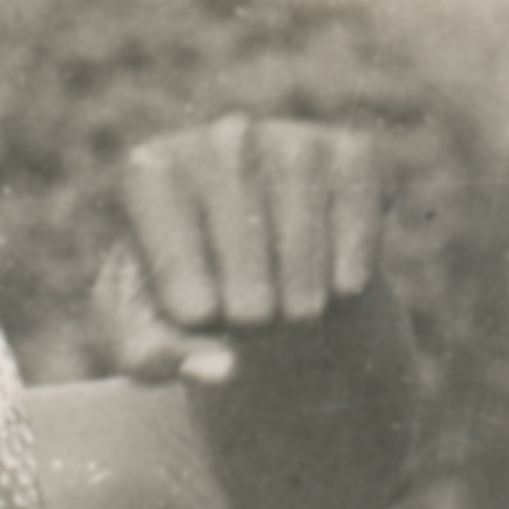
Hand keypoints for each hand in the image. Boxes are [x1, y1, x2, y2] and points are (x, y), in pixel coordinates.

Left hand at [96, 115, 384, 386]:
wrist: (259, 293)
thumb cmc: (188, 311)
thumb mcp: (150, 344)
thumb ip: (160, 360)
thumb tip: (220, 369)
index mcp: (153, 172)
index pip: (163, 206)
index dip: (184, 266)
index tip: (199, 317)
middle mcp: (222, 139)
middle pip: (234, 200)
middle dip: (246, 272)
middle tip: (253, 324)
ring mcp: (289, 139)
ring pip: (300, 193)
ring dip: (302, 267)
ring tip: (297, 316)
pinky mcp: (351, 153)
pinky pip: (357, 192)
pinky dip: (355, 245)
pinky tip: (344, 288)